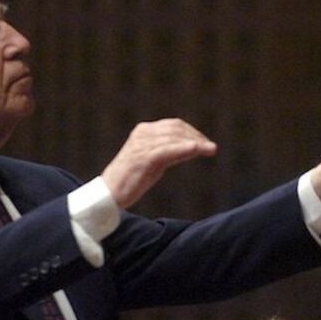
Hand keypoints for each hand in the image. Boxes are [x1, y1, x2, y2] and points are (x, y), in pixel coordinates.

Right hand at [102, 118, 216, 208]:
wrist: (109, 194)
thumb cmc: (131, 179)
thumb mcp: (153, 161)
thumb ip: (169, 152)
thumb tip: (192, 148)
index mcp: (144, 131)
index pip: (174, 125)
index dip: (193, 132)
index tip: (206, 143)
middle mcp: (143, 134)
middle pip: (177, 129)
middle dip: (197, 137)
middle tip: (211, 148)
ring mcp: (142, 145)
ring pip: (174, 138)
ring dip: (196, 143)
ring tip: (211, 149)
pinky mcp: (143, 158)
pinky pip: (167, 150)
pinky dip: (184, 148)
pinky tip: (196, 149)